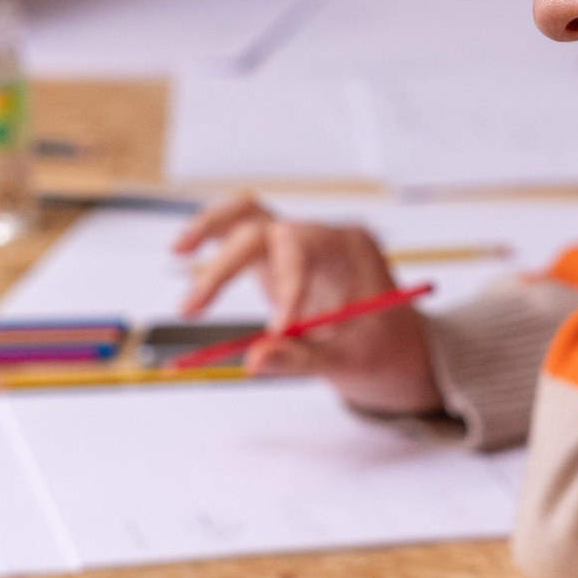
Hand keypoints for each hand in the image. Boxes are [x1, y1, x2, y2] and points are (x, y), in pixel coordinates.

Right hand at [172, 194, 442, 417]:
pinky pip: (242, 233)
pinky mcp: (278, 260)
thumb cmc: (385, 351)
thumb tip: (254, 359)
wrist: (398, 348)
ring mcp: (299, 244)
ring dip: (211, 229)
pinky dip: (215, 238)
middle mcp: (322, 237)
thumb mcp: (353, 362)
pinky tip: (186, 250)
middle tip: (191, 311)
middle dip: (225, 267)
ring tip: (178, 250)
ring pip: (248, 215)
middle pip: (264, 230)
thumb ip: (304, 359)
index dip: (285, 284)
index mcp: (352, 249)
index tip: (279, 330)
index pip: (305, 247)